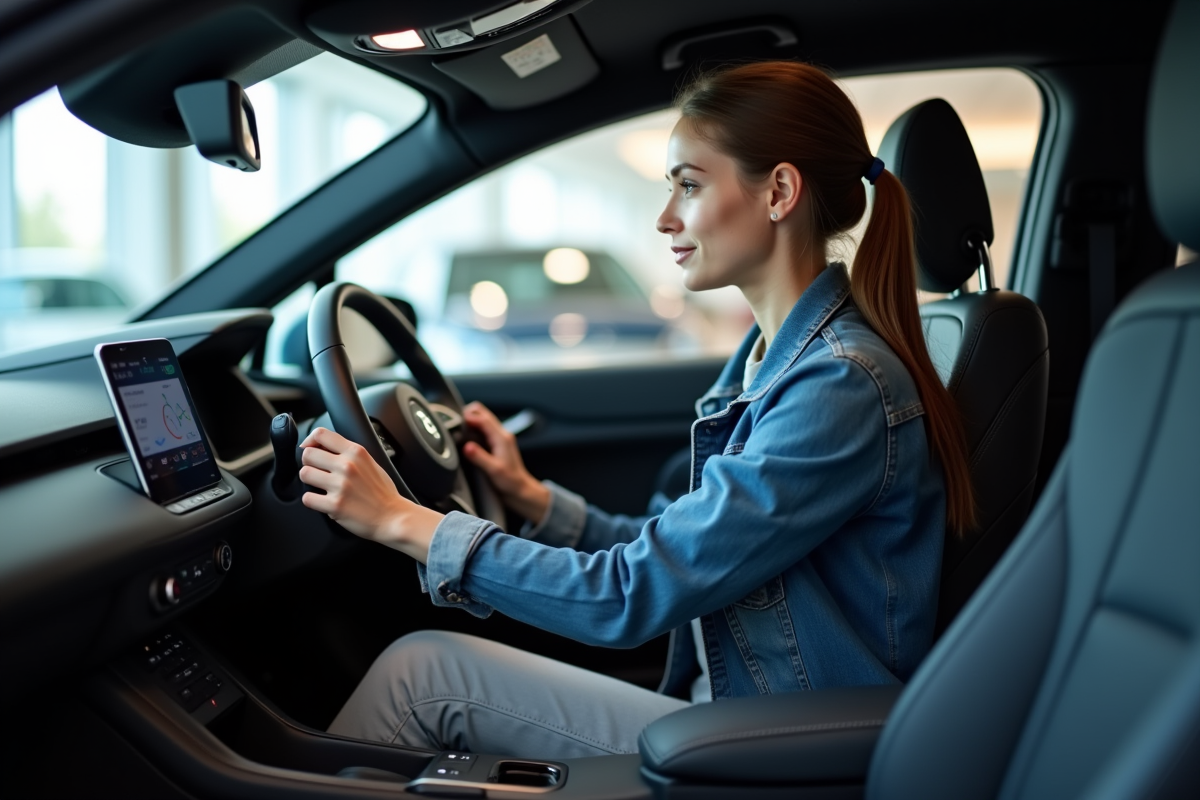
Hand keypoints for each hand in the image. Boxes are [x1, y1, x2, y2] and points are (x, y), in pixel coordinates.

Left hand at [299, 426, 442, 562]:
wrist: (393, 516)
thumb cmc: (382, 492)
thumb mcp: (370, 462)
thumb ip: (348, 453)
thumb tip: (322, 447)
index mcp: (356, 452)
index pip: (321, 434)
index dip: (310, 441)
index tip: (310, 449)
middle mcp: (347, 466)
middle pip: (307, 454)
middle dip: (310, 463)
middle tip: (318, 472)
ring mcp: (340, 486)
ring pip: (304, 474)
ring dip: (309, 481)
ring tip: (321, 487)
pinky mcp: (335, 505)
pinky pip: (307, 498)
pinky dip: (312, 501)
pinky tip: (323, 501)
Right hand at [461, 402, 550, 522]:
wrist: (520, 489)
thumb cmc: (509, 481)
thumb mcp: (493, 470)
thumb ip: (479, 457)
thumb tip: (466, 446)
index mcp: (502, 437)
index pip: (483, 419)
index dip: (468, 417)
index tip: (454, 421)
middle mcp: (502, 434)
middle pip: (483, 413)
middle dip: (468, 414)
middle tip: (454, 424)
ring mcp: (500, 437)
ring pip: (483, 419)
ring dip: (470, 420)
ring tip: (457, 429)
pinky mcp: (496, 442)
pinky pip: (483, 428)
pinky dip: (473, 427)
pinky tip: (465, 436)